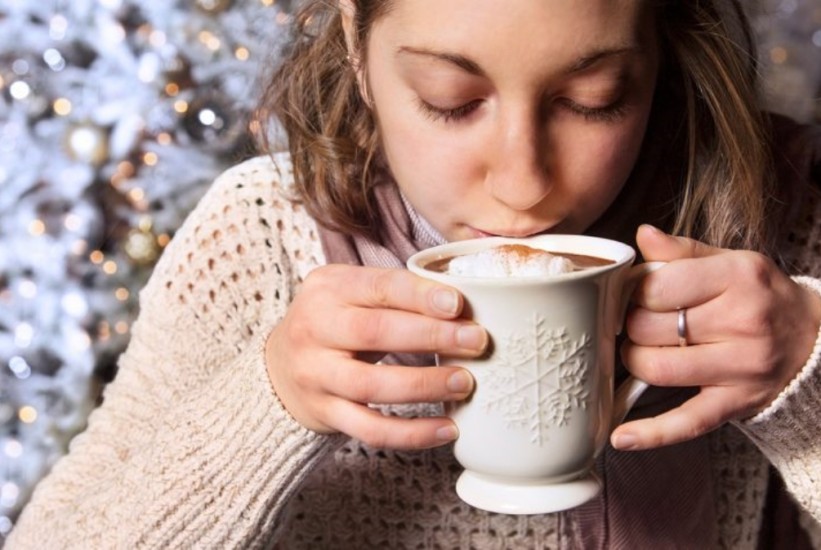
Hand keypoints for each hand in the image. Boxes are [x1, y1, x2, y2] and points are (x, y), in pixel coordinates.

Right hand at [265, 264, 487, 449]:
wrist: (280, 367)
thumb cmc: (336, 323)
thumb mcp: (352, 293)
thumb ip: (397, 294)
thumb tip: (465, 307)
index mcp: (328, 288)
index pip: (378, 287)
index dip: (419, 295)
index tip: (458, 304)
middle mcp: (314, 328)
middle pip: (375, 332)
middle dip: (431, 336)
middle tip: (477, 341)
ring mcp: (316, 374)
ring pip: (372, 385)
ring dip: (424, 385)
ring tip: (464, 383)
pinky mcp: (324, 413)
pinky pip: (370, 429)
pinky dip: (411, 433)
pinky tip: (446, 430)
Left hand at [612, 225, 820, 450]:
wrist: (815, 339)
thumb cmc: (759, 296)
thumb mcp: (730, 262)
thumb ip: (683, 251)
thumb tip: (643, 236)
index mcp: (737, 278)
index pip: (658, 286)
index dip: (634, 292)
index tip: (635, 296)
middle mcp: (743, 322)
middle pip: (649, 328)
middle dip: (631, 326)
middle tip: (638, 324)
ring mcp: (741, 367)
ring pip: (657, 369)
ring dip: (635, 361)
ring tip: (641, 351)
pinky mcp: (736, 404)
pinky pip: (687, 422)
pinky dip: (650, 433)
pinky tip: (620, 436)